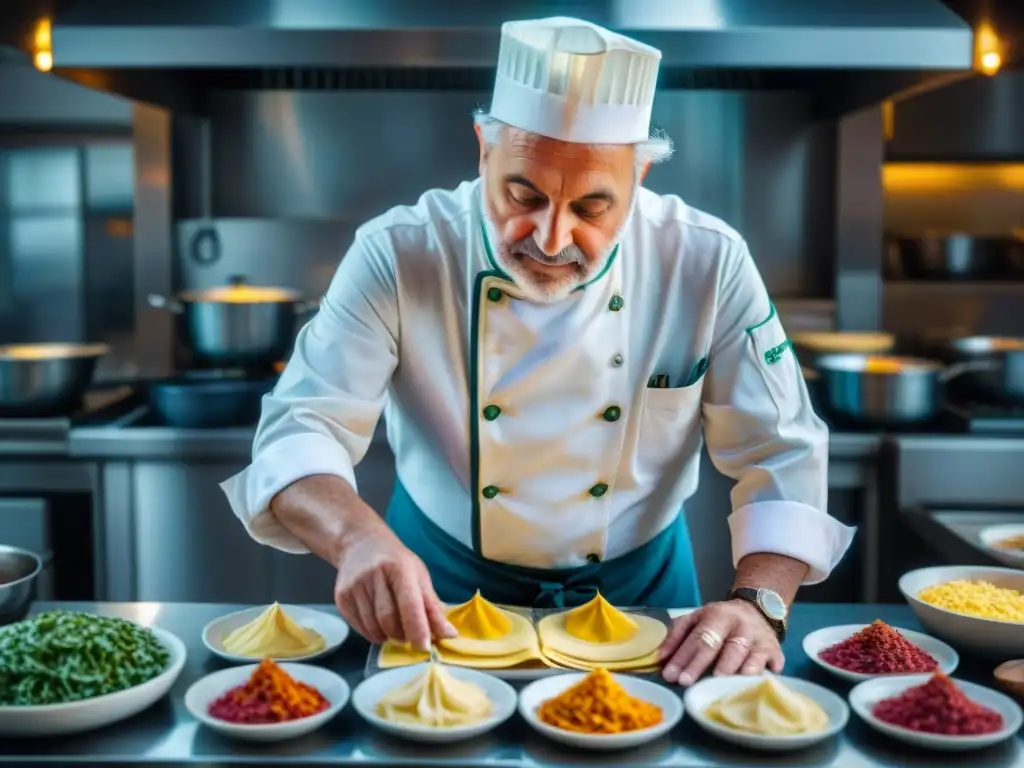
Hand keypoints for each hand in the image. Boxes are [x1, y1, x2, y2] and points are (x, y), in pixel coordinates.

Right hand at [333, 527, 455, 649]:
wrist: (360, 544)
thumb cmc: (396, 561)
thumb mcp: (419, 576)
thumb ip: (432, 606)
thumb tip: (449, 635)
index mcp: (399, 568)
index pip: (409, 605)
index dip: (418, 629)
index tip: (425, 648)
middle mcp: (374, 575)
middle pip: (389, 620)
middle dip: (403, 636)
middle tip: (410, 636)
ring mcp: (354, 587)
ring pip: (373, 628)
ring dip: (388, 637)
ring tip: (395, 628)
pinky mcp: (341, 598)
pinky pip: (360, 628)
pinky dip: (374, 634)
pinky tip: (379, 623)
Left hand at [659, 599, 784, 685]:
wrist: (756, 609)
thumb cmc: (719, 621)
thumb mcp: (695, 619)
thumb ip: (676, 636)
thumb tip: (659, 658)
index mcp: (717, 616)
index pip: (699, 638)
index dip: (684, 657)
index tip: (670, 676)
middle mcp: (741, 626)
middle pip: (723, 648)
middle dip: (705, 666)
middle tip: (688, 683)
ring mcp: (760, 639)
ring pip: (749, 657)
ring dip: (736, 672)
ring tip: (722, 687)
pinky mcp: (775, 651)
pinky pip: (772, 665)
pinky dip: (764, 676)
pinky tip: (754, 687)